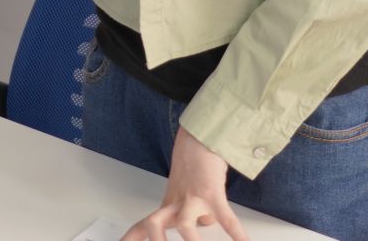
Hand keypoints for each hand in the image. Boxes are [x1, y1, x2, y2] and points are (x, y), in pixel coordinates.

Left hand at [122, 129, 249, 240]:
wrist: (200, 137)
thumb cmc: (193, 164)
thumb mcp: (185, 191)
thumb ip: (188, 212)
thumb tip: (204, 224)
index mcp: (168, 204)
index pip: (144, 225)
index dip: (132, 238)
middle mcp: (177, 202)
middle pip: (155, 224)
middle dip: (157, 240)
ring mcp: (193, 198)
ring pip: (185, 224)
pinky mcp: (212, 192)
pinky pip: (225, 217)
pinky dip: (235, 233)